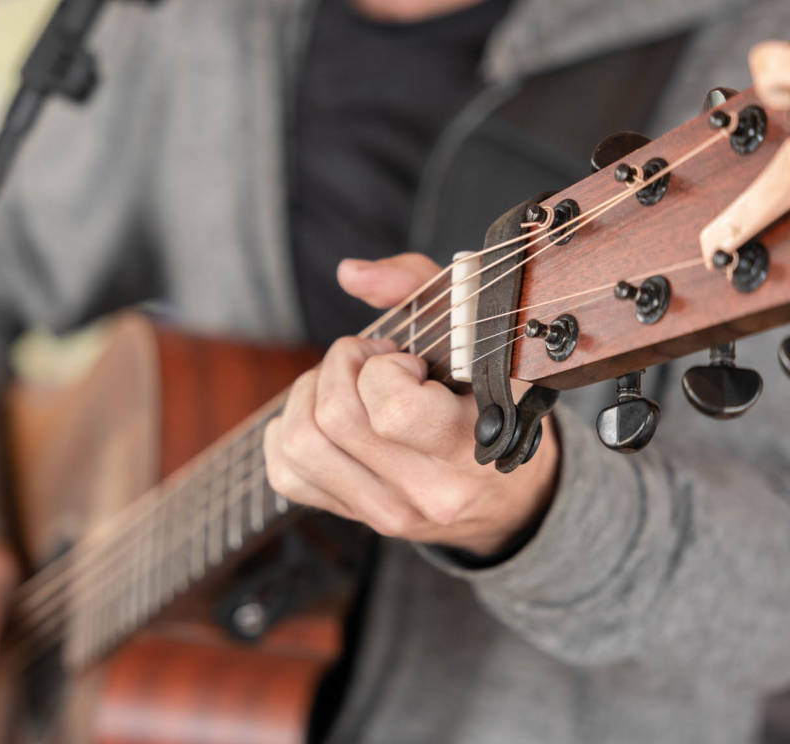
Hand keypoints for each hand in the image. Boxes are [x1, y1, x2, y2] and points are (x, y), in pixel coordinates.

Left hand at [264, 253, 558, 556]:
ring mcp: (385, 511)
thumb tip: (350, 274)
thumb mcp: (479, 337)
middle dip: (341, 365)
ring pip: (299, 443)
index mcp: (469, 448)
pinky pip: (284, 471)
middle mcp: (425, 491)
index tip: (407, 361)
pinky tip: (324, 415)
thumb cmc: (495, 401)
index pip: (394, 412)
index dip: (386, 369)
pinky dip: (289, 429)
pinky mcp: (350, 516)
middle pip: (334, 418)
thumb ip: (420, 287)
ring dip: (311, 394)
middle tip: (372, 360)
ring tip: (348, 384)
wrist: (505, 494)